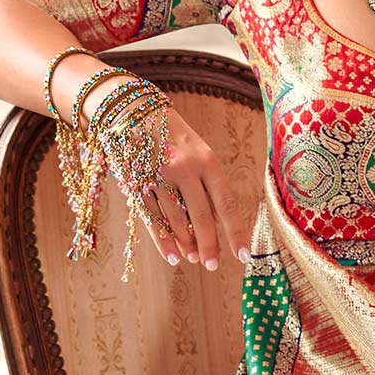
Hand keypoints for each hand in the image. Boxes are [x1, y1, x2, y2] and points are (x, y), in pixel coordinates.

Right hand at [90, 80, 247, 271]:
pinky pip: (153, 219)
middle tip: (212, 265)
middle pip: (202, 217)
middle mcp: (185, 169)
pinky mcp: (137, 184)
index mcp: (207, 161)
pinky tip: (173, 256)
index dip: (236, 232)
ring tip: (193, 258)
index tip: (243, 255)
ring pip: (177, 220)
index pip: (226, 203)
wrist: (131, 110)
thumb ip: (208, 185)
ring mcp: (159, 177)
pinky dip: (163, 240)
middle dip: (209, 245)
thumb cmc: (172, 136)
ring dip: (186, 244)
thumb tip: (219, 225)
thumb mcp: (198, 152)